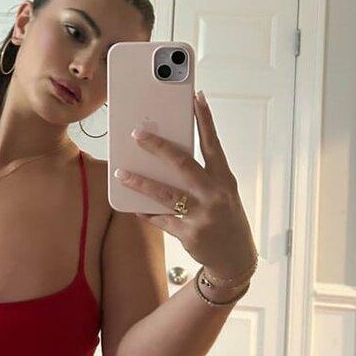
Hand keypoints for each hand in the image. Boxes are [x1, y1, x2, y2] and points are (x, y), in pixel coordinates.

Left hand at [115, 91, 257, 280]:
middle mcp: (215, 195)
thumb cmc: (225, 216)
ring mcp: (202, 215)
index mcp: (224, 179)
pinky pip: (160, 219)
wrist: (235, 257)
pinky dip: (145, 211)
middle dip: (158, 147)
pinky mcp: (189, 234)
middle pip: (183, 164)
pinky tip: (133, 204)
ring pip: (165, 194)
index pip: (213, 144)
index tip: (196, 98)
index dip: (205, 120)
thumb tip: (166, 155)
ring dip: (140, 182)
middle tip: (137, 134)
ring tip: (120, 173)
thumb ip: (201, 174)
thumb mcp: (221, 192)